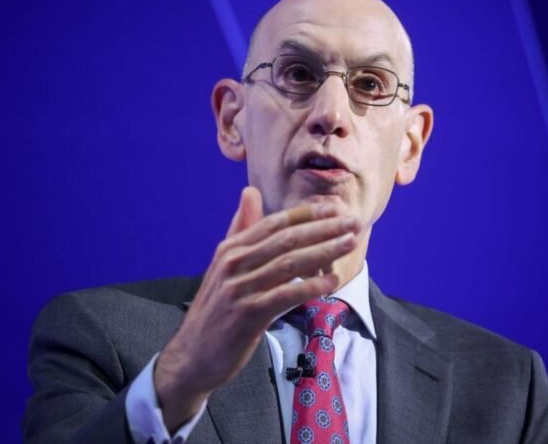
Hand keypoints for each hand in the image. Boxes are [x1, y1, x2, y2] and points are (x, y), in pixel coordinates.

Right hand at [153, 186, 359, 430]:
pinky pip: (285, 296)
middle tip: (354, 221)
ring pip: (290, 264)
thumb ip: (240, 228)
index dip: (307, 213)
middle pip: (287, 239)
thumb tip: (250, 192)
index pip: (275, 223)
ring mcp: (240, 289)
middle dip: (324, 228)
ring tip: (350, 243)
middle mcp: (233, 264)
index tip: (335, 208)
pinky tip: (332, 281)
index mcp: (230, 249)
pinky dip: (311, 286)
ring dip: (324, 251)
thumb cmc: (216, 309)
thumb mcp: (223, 265)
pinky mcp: (247, 315)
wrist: (193, 354)